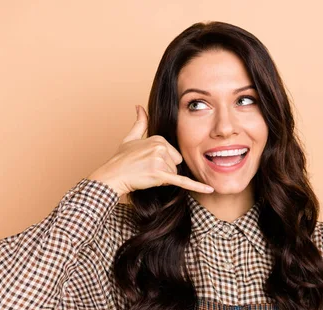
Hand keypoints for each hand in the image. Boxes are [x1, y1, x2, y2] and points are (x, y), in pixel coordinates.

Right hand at [88, 105, 213, 196]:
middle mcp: (160, 146)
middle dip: (164, 170)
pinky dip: (197, 187)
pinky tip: (209, 190)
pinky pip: (183, 181)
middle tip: (146, 169)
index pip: (173, 154)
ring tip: (146, 174)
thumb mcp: (130, 138)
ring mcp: (160, 160)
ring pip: (174, 174)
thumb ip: (140, 122)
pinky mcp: (160, 174)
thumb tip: (139, 106)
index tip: (147, 162)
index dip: (162, 162)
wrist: (113, 176)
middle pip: (176, 163)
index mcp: (158, 138)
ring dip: (162, 178)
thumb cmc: (120, 159)